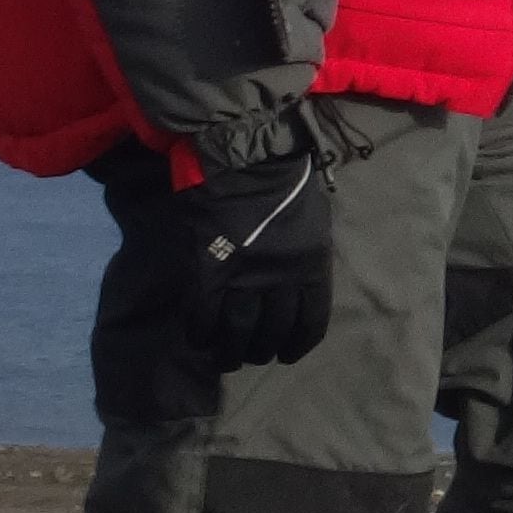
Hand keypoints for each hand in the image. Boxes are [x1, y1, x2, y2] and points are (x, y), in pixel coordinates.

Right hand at [159, 144, 334, 369]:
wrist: (245, 155)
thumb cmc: (285, 181)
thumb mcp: (314, 221)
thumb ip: (308, 255)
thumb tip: (299, 280)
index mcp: (313, 266)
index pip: (311, 322)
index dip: (298, 344)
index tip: (287, 354)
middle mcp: (282, 279)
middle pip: (273, 332)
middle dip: (262, 351)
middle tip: (252, 354)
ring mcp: (244, 277)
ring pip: (238, 332)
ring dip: (230, 352)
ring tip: (225, 358)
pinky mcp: (208, 270)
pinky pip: (202, 315)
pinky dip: (199, 333)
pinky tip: (198, 338)